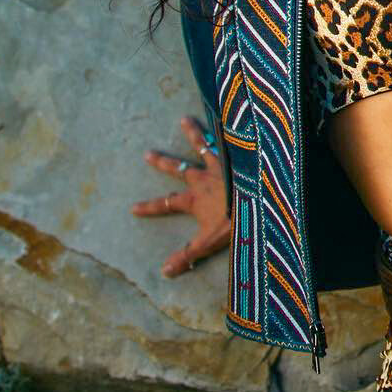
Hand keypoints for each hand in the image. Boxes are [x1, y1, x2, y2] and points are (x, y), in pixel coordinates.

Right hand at [131, 115, 230, 277]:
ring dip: (194, 133)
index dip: (149, 207)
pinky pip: (230, 139)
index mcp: (194, 199)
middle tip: (147, 153)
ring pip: (204, 145)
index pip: (165, 203)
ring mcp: (221, 164)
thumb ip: (187, 255)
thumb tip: (164, 272)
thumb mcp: (208, 242)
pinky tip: (232, 118)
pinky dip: (228, 129)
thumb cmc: (234, 222)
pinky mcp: (239, 155)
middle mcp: (204, 178)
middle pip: (178, 168)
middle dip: (162, 162)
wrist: (259, 201)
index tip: (132, 207)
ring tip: (185, 119)